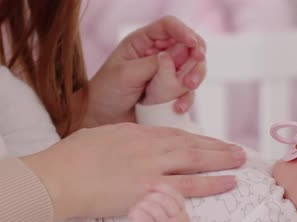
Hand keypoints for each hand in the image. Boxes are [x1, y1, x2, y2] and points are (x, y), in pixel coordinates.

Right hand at [21, 123, 245, 219]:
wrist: (58, 177)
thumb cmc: (71, 159)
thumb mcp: (101, 137)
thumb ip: (123, 141)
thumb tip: (132, 147)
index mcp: (136, 134)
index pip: (175, 134)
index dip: (198, 139)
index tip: (211, 142)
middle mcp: (149, 147)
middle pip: (192, 144)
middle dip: (218, 147)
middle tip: (238, 150)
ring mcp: (152, 167)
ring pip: (196, 160)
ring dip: (222, 160)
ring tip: (241, 161)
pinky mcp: (150, 190)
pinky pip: (189, 186)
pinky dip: (211, 183)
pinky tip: (228, 182)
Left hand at [78, 16, 206, 129]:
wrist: (99, 119)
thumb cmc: (106, 93)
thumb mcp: (127, 74)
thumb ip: (155, 64)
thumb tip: (181, 52)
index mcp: (143, 42)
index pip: (169, 27)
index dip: (184, 32)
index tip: (193, 44)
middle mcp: (158, 55)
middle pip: (189, 47)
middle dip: (196, 59)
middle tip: (192, 74)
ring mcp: (167, 75)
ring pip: (193, 69)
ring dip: (195, 78)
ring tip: (187, 88)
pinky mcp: (171, 94)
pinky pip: (188, 93)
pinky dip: (187, 100)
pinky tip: (177, 108)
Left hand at [128, 184, 189, 221]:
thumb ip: (169, 208)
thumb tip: (154, 186)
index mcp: (184, 218)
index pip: (176, 196)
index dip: (162, 188)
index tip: (150, 186)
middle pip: (163, 200)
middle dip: (149, 198)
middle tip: (142, 204)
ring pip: (152, 207)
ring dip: (140, 206)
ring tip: (136, 211)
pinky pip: (143, 217)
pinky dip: (135, 213)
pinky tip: (132, 216)